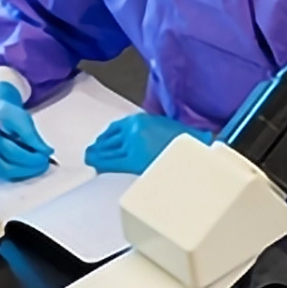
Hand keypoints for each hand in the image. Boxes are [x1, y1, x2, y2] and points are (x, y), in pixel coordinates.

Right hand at [0, 82, 53, 181]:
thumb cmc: (4, 113)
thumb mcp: (21, 118)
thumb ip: (32, 136)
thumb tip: (46, 152)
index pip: (10, 151)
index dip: (30, 157)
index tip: (45, 157)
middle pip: (4, 167)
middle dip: (27, 168)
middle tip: (43, 164)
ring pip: (3, 172)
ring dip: (23, 172)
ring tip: (38, 166)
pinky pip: (1, 172)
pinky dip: (16, 171)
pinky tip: (28, 166)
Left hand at [84, 114, 211, 174]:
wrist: (195, 150)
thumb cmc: (184, 142)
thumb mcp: (162, 128)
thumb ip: (146, 132)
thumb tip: (130, 143)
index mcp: (140, 120)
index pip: (115, 127)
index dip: (104, 136)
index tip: (99, 141)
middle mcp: (133, 129)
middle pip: (108, 139)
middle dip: (98, 147)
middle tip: (90, 154)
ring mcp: (132, 143)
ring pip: (108, 151)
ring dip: (98, 157)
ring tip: (91, 161)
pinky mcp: (134, 159)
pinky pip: (112, 163)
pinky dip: (103, 165)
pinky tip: (98, 167)